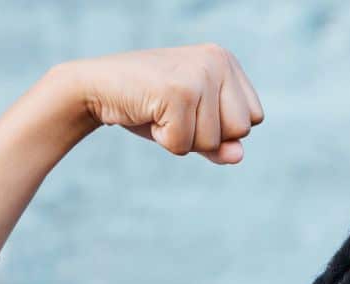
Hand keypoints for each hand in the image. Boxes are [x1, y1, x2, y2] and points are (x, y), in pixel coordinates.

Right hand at [55, 44, 264, 163]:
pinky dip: (164, 140)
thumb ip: (221, 143)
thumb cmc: (149, 106)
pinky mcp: (177, 91)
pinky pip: (184, 144)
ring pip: (213, 141)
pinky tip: (149, 114)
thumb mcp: (192, 126)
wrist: (96, 88)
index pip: (253, 119)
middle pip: (241, 131)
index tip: (192, 110)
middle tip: (174, 112)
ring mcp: (199, 74)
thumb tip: (238, 156)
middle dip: (206, 136)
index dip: (222, 128)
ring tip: (160, 112)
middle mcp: (218, 61)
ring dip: (183, 139)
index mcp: (227, 62)